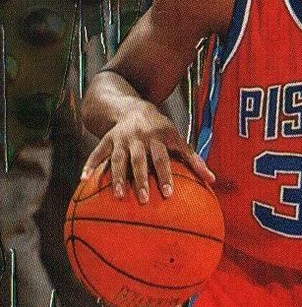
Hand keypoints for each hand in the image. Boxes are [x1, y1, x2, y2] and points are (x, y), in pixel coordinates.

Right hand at [80, 100, 213, 202]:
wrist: (132, 106)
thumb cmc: (161, 130)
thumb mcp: (177, 139)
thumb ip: (194, 159)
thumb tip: (213, 180)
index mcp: (159, 137)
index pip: (163, 159)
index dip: (165, 176)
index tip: (168, 195)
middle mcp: (139, 137)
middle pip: (140, 160)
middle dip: (142, 180)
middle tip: (144, 200)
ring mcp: (121, 138)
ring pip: (118, 159)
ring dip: (117, 177)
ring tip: (118, 196)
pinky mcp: (107, 140)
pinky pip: (97, 152)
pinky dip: (90, 165)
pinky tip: (83, 180)